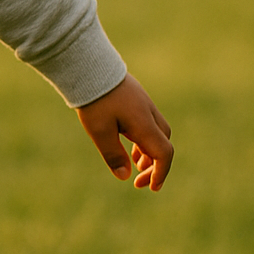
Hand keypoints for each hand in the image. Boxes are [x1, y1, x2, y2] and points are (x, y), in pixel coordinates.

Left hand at [75, 73, 172, 190]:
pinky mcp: (137, 99)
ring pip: (156, 134)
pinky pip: (148, 124)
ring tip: (135, 166)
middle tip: (138, 182)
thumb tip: (125, 176)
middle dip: (155, 166)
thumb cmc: (95, 100)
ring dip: (148, 153)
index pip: (164, 154)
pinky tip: (129, 146)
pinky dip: (143, 140)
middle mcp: (150, 114)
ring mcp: (145, 105)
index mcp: (144, 124)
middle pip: (163, 145)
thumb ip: (113, 154)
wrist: (89, 66)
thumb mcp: (99, 131)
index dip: (161, 173)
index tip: (151, 187)